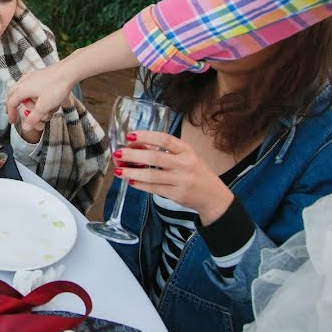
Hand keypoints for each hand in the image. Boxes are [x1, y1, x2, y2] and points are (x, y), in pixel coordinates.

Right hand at [7, 28, 139, 132]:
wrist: (75, 68)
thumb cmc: (59, 85)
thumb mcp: (45, 106)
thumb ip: (35, 117)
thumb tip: (29, 126)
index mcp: (23, 86)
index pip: (10, 101)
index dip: (10, 113)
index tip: (13, 121)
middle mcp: (28, 79)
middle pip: (19, 95)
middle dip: (24, 108)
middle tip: (31, 118)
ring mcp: (37, 75)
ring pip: (30, 92)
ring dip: (36, 104)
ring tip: (47, 112)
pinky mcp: (48, 74)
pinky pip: (40, 88)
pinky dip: (43, 97)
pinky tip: (55, 101)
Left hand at [114, 130, 233, 224]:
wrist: (213, 196)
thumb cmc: (195, 172)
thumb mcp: (186, 156)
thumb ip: (165, 151)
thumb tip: (135, 147)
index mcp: (187, 150)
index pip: (165, 139)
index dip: (146, 136)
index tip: (130, 135)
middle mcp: (185, 164)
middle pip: (155, 157)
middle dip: (133, 155)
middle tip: (118, 153)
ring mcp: (181, 180)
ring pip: (152, 176)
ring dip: (132, 173)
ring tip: (118, 171)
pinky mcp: (177, 194)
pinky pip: (154, 189)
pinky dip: (140, 185)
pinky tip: (130, 181)